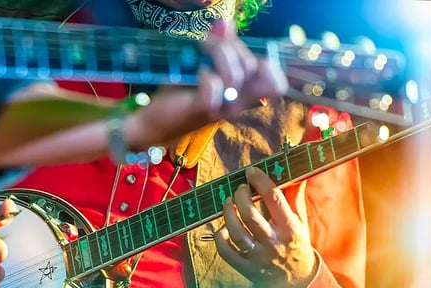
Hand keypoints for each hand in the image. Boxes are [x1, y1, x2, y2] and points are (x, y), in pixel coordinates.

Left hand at [124, 19, 286, 149]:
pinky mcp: (202, 109)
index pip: (275, 83)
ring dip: (219, 55)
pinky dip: (207, 75)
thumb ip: (219, 46)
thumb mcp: (204, 66)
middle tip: (210, 47)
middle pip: (253, 66)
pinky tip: (197, 74)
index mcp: (242, 94)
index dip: (270, 67)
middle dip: (233, 48)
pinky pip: (215, 87)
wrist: (154, 121)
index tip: (244, 57)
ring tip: (201, 53)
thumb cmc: (181, 95)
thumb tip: (225, 23)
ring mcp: (221, 108)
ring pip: (236, 74)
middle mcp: (236, 103)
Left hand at [215, 167, 316, 287]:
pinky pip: (225, 251)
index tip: (252, 172)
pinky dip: (220, 237)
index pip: (274, 198)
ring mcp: (257, 256)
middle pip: (250, 215)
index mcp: (289, 228)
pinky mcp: (245, 266)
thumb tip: (295, 173)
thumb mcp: (301, 221)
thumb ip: (295, 197)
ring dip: (228, 213)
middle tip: (240, 188)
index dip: (260, 181)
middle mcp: (273, 243)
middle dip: (241, 196)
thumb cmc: (296, 245)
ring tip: (228, 202)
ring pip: (235, 232)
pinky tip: (223, 227)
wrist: (296, 281)